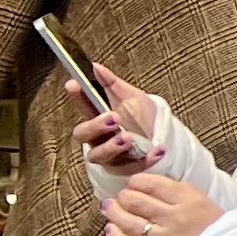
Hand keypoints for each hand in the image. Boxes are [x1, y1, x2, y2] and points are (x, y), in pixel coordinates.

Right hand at [73, 60, 168, 176]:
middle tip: (113, 118)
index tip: (74, 84)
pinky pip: (131, 167)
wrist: (162, 137)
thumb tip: (95, 66)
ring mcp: (110, 156)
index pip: (83, 107)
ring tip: (128, 137)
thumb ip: (112, 84)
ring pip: (100, 155)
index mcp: (98, 118)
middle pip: (84, 135)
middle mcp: (98, 138)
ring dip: (113, 146)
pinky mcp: (126, 169)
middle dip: (96, 126)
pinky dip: (145, 159)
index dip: (77, 97)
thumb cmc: (141, 116)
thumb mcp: (130, 96)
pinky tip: (158, 150)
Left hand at [102, 166, 221, 235]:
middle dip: (124, 195)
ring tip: (108, 206)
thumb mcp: (198, 197)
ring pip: (128, 221)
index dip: (136, 180)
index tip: (134, 182)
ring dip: (114, 212)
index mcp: (187, 198)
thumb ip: (173, 189)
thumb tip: (145, 182)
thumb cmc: (210, 222)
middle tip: (123, 195)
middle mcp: (172, 216)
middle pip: (136, 201)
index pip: (152, 184)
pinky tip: (110, 229)